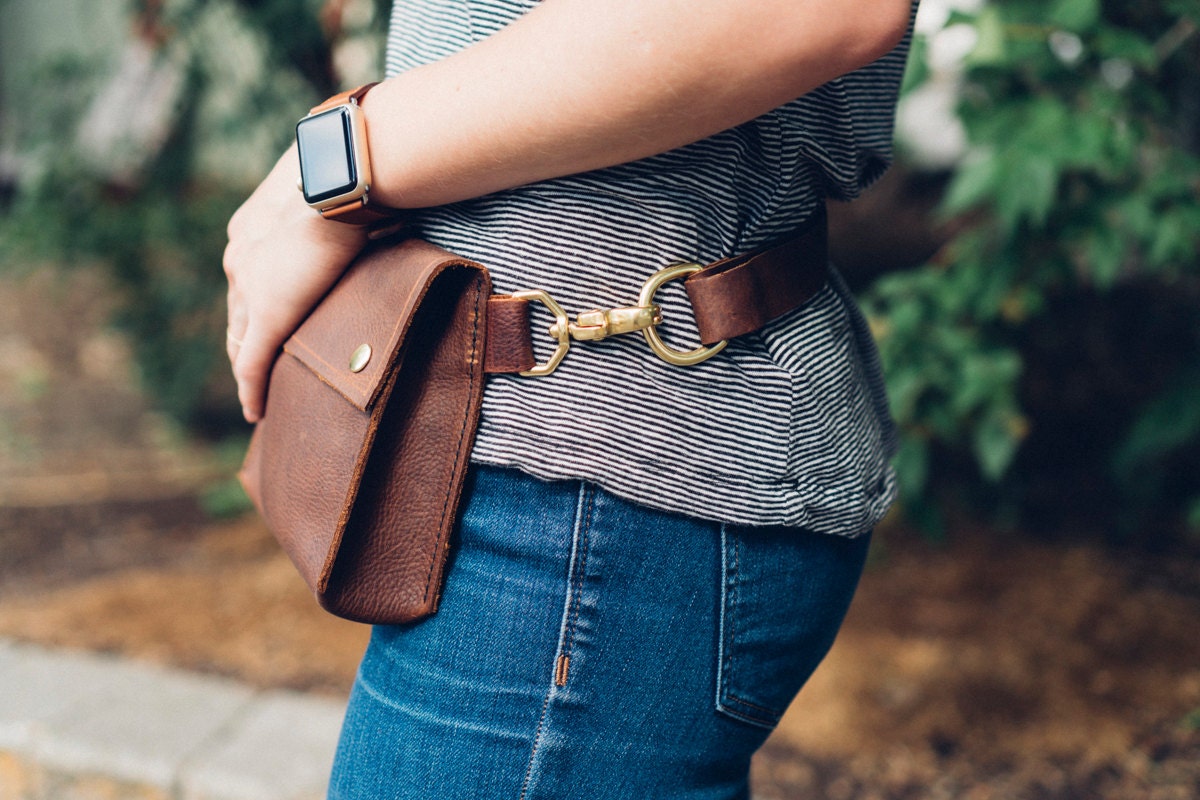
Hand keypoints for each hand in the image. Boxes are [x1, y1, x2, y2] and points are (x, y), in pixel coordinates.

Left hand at [224, 145, 367, 422]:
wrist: (339, 180)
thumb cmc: (348, 174)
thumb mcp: (338, 192)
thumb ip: (343, 209)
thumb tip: (379, 206)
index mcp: (252, 228)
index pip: (247, 277)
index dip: (251, 304)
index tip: (260, 322)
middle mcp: (240, 257)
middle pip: (235, 312)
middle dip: (242, 341)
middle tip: (253, 369)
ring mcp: (248, 288)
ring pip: (239, 340)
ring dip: (247, 367)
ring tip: (257, 394)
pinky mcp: (268, 314)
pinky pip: (252, 363)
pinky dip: (251, 389)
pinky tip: (256, 412)